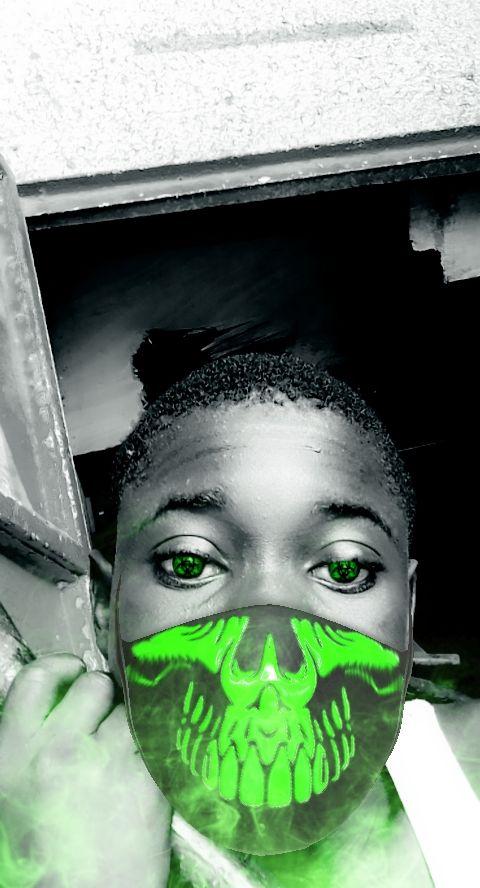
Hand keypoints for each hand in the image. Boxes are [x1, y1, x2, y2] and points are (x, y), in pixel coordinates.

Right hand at [0, 654, 171, 886]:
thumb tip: (59, 706)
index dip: (59, 667)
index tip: (74, 672)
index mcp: (14, 753)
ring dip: (133, 724)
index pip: (35, 679)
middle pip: (92, 685)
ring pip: (130, 709)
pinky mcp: (146, 775)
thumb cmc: (43, 856)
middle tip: (106, 723)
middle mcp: (57, 748)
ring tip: (129, 754)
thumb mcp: (11, 795)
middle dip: (104, 697)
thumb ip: (30, 745)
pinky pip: (158, 735)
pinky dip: (157, 745)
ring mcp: (106, 758)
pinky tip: (151, 765)